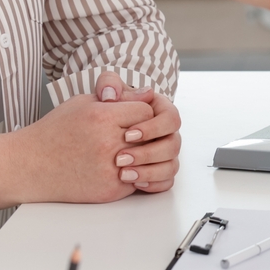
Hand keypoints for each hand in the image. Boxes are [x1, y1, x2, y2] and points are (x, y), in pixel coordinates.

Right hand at [0, 86, 153, 207]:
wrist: (29, 166)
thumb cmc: (54, 132)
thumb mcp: (83, 103)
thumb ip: (117, 98)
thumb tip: (147, 95)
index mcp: (102, 116)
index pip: (146, 111)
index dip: (142, 113)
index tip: (133, 117)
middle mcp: (108, 143)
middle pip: (151, 135)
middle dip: (145, 135)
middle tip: (134, 135)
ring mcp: (110, 169)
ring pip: (148, 160)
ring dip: (143, 156)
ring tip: (130, 152)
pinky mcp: (110, 190)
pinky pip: (139, 181)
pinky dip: (134, 175)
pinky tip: (119, 168)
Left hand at [95, 69, 181, 193]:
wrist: (96, 133)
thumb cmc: (106, 109)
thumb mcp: (107, 92)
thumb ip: (109, 85)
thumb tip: (113, 94)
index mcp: (161, 111)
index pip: (170, 119)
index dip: (153, 128)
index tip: (128, 134)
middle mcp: (167, 133)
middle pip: (173, 145)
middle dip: (148, 153)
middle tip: (121, 158)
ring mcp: (165, 153)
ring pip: (171, 166)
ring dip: (149, 172)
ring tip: (124, 174)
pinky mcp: (160, 170)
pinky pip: (166, 181)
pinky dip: (152, 184)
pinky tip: (134, 184)